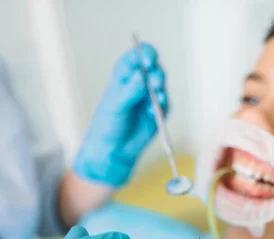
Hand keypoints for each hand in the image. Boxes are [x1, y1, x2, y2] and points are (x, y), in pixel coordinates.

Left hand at [73, 43, 167, 187]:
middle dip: (155, 72)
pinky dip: (161, 103)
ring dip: (160, 86)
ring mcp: (149, 96)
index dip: (143, 54)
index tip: (147, 61)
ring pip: (161, 83)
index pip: (135, 57)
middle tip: (154, 81)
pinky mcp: (158, 110)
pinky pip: (165, 102)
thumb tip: (141, 75)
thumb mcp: (115, 106)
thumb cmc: (108, 124)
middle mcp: (138, 82)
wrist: (114, 149)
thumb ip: (129, 91)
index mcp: (124, 75)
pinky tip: (155, 108)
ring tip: (156, 94)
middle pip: (153, 68)